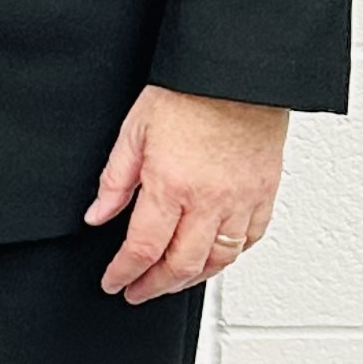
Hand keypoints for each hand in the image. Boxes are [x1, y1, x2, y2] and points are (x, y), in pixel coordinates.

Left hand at [86, 86, 286, 301]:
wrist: (238, 72)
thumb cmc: (189, 91)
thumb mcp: (134, 130)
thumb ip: (115, 179)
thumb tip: (97, 215)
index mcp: (171, 185)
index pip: (143, 248)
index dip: (124, 273)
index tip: (114, 282)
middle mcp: (209, 200)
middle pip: (181, 265)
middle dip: (155, 286)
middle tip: (138, 291)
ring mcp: (242, 200)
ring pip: (219, 259)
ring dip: (192, 277)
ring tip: (172, 280)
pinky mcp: (265, 192)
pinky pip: (250, 239)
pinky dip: (230, 256)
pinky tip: (214, 256)